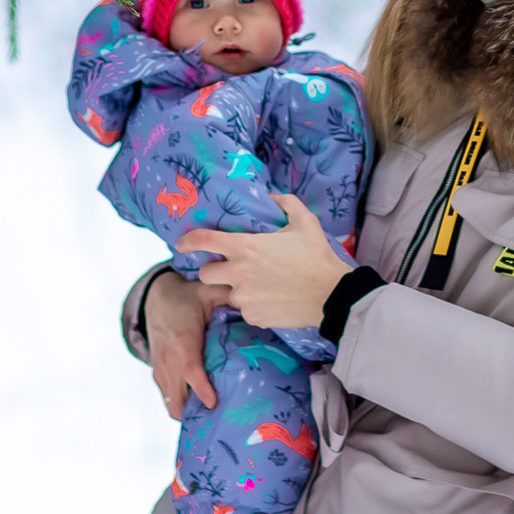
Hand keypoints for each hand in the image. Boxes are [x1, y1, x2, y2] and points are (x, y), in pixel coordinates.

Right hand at [143, 269, 219, 418]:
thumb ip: (231, 299)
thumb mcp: (209, 293)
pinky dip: (180, 405)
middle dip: (196, 412)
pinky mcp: (157, 373)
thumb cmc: (184, 298)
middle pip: (177, 398)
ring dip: (188, 411)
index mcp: (184, 342)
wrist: (154, 298)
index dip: (202, 390)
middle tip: (220, 417)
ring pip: (171, 403)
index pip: (191, 371)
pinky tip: (199, 407)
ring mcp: (161, 369)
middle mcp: (169, 360)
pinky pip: (167, 398)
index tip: (214, 403)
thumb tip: (256, 307)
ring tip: (212, 416)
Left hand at [179, 195, 349, 331]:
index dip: (188, 241)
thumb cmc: (316, 256)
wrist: (331, 295)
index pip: (204, 241)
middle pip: (205, 274)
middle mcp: (238, 273)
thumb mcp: (304, 221)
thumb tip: (271, 196)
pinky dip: (254, 306)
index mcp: (245, 247)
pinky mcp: (253, 316)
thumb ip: (285, 203)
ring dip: (237, 290)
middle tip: (231, 269)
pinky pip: (245, 310)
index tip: (182, 243)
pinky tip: (272, 300)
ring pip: (227, 294)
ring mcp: (244, 298)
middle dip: (213, 271)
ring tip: (261, 286)